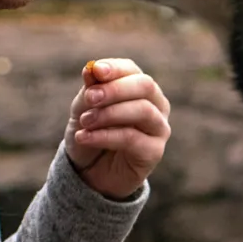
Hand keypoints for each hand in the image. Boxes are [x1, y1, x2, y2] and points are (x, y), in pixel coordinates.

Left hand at [66, 57, 169, 198]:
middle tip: (90, 98)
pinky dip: (105, 136)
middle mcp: (156, 105)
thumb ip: (90, 89)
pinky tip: (84, 138)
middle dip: (115, 89)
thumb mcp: (83, 109)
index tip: (95, 70)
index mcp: (140, 89)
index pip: (132, 70)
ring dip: (109, 114)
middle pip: (145, 86)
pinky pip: (132, 138)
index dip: (115, 68)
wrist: (90, 172)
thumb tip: (91, 69)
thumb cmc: (91, 133)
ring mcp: (159, 128)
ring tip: (84, 122)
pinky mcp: (154, 151)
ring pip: (143, 110)